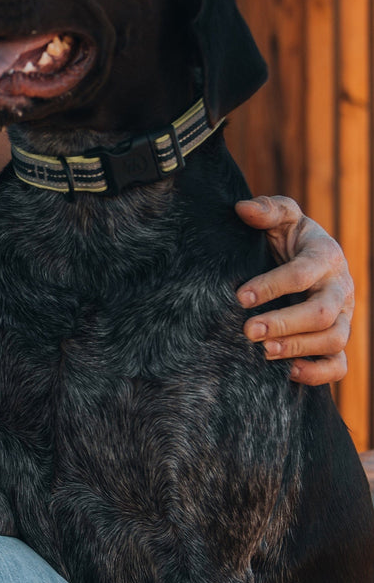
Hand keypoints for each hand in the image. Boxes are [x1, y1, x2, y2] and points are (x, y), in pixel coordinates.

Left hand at [234, 195, 353, 383]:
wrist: (307, 256)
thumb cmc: (290, 235)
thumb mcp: (282, 216)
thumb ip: (267, 209)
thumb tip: (242, 209)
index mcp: (325, 255)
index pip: (303, 273)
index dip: (272, 286)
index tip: (240, 296)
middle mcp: (339, 288)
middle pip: (322, 313)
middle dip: (285, 323)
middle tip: (248, 331)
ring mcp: (342, 316)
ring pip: (334, 340)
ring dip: (299, 348)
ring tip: (264, 351)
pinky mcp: (338, 338)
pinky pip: (339, 364)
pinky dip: (318, 373)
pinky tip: (287, 371)